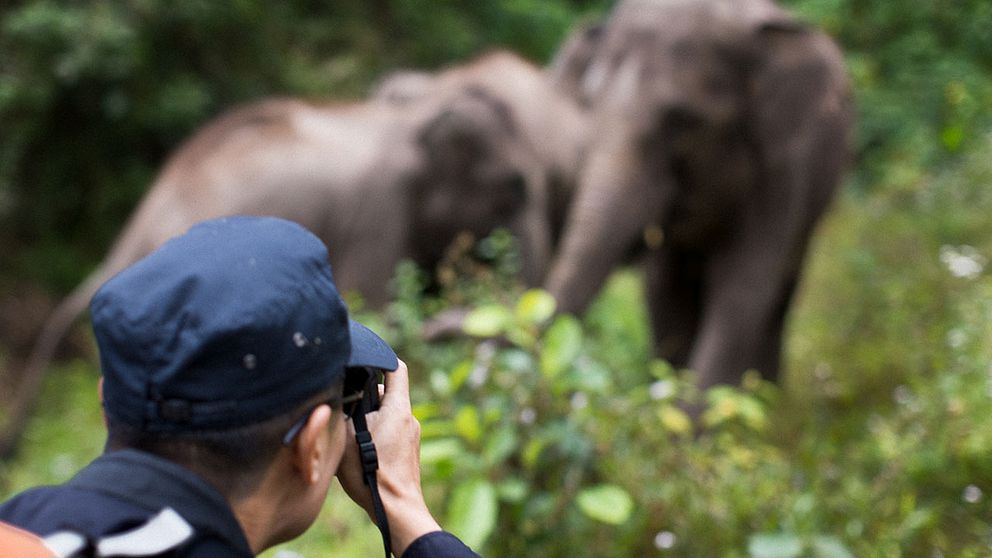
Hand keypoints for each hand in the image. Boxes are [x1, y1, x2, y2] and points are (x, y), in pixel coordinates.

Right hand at [336, 360, 441, 554]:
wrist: (395, 509)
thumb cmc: (371, 474)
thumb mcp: (346, 436)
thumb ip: (344, 411)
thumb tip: (338, 397)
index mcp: (398, 407)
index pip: (396, 368)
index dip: (380, 360)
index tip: (361, 364)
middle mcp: (410, 417)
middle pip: (386, 393)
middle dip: (365, 397)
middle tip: (345, 410)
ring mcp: (412, 435)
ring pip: (386, 414)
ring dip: (369, 418)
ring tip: (350, 434)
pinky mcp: (409, 451)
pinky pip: (391, 431)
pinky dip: (376, 433)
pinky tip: (360, 450)